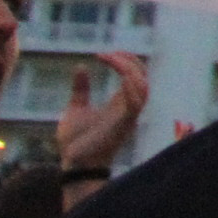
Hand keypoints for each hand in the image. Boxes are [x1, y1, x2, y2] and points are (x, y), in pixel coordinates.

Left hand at [58, 53, 148, 176]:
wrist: (74, 164)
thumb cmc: (76, 141)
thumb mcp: (75, 109)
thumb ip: (81, 89)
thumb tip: (80, 66)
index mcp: (120, 102)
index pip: (134, 74)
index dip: (124, 60)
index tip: (103, 54)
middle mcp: (128, 107)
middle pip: (143, 76)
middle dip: (129, 60)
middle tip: (108, 54)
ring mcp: (128, 115)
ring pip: (143, 86)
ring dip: (130, 70)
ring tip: (113, 60)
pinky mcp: (124, 124)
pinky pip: (136, 103)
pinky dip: (132, 87)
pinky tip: (121, 77)